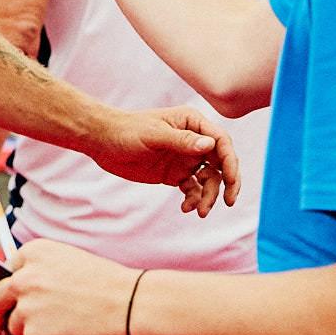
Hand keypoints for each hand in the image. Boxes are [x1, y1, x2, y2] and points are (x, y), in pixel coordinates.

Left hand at [0, 239, 137, 334]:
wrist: (129, 304)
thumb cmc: (108, 283)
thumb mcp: (71, 260)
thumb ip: (44, 272)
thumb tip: (25, 294)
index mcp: (34, 252)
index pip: (9, 270)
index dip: (15, 286)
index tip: (14, 296)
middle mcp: (23, 277)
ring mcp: (26, 306)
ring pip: (15, 326)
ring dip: (31, 333)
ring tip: (60, 332)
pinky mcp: (33, 333)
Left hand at [83, 106, 239, 216]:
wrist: (103, 142)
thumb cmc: (127, 130)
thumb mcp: (153, 135)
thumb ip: (182, 140)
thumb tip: (210, 146)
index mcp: (192, 123)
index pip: (220, 141)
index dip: (230, 160)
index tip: (231, 180)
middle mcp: (193, 140)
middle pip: (221, 162)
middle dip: (228, 182)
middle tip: (229, 201)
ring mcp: (186, 158)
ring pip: (209, 179)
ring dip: (209, 196)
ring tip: (200, 211)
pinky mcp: (176, 174)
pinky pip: (193, 189)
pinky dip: (193, 199)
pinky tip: (185, 208)